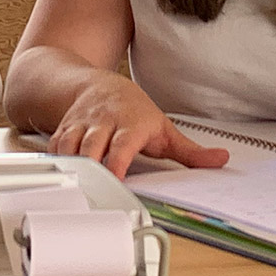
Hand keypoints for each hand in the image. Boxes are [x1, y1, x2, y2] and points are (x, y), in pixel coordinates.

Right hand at [49, 74, 230, 178]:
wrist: (97, 85)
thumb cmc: (133, 110)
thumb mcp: (164, 128)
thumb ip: (190, 151)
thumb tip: (220, 159)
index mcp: (130, 124)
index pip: (122, 144)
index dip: (117, 162)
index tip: (116, 179)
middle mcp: (104, 123)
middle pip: (92, 146)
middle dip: (90, 168)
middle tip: (92, 191)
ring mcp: (82, 125)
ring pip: (69, 146)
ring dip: (71, 166)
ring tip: (75, 186)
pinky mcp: (65, 129)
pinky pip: (55, 145)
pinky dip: (55, 160)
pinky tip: (61, 175)